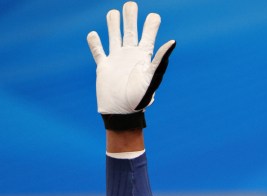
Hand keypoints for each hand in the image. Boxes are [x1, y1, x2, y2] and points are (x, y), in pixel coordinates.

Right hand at [87, 1, 174, 123]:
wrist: (122, 114)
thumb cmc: (139, 100)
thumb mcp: (151, 78)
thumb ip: (160, 60)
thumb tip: (173, 42)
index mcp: (143, 56)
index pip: (148, 34)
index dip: (151, 24)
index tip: (154, 16)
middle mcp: (130, 55)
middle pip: (130, 29)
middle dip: (130, 16)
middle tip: (131, 4)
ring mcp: (116, 60)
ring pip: (114, 36)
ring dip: (113, 24)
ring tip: (114, 13)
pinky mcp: (104, 67)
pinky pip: (98, 51)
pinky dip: (95, 42)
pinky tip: (93, 34)